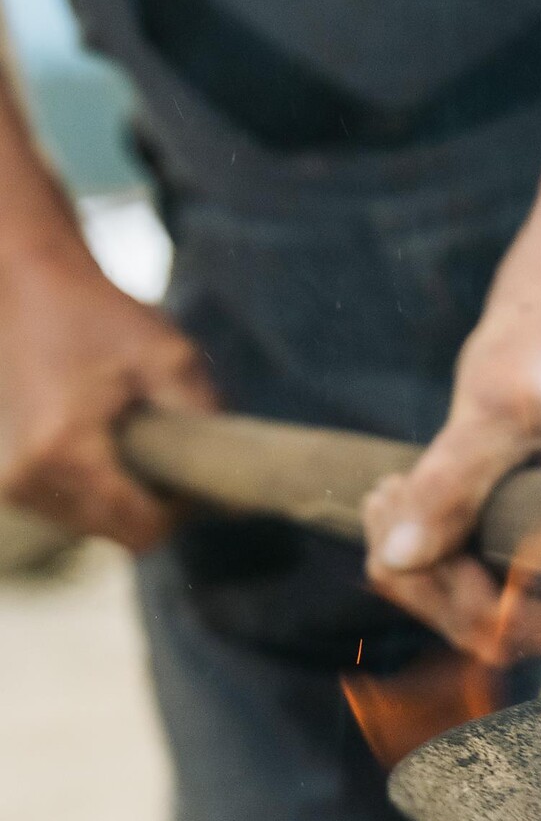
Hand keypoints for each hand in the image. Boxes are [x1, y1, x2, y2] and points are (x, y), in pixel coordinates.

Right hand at [0, 247, 216, 549]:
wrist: (24, 285)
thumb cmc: (99, 316)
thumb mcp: (170, 358)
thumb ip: (205, 422)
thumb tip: (238, 494)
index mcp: (64, 452)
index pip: (142, 530)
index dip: (182, 512)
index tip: (195, 470)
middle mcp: (28, 476)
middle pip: (121, 536)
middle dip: (157, 507)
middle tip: (171, 451)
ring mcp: (12, 480)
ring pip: (97, 527)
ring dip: (128, 499)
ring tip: (137, 441)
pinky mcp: (10, 476)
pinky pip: (73, 509)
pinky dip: (101, 490)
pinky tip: (110, 445)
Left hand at [362, 273, 540, 666]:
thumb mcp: (498, 404)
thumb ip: (454, 480)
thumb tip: (397, 558)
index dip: (480, 606)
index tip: (431, 542)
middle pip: (503, 631)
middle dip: (430, 582)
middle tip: (388, 504)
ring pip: (473, 612)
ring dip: (414, 568)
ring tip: (388, 494)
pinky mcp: (519, 543)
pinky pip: (464, 583)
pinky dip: (418, 555)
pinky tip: (399, 497)